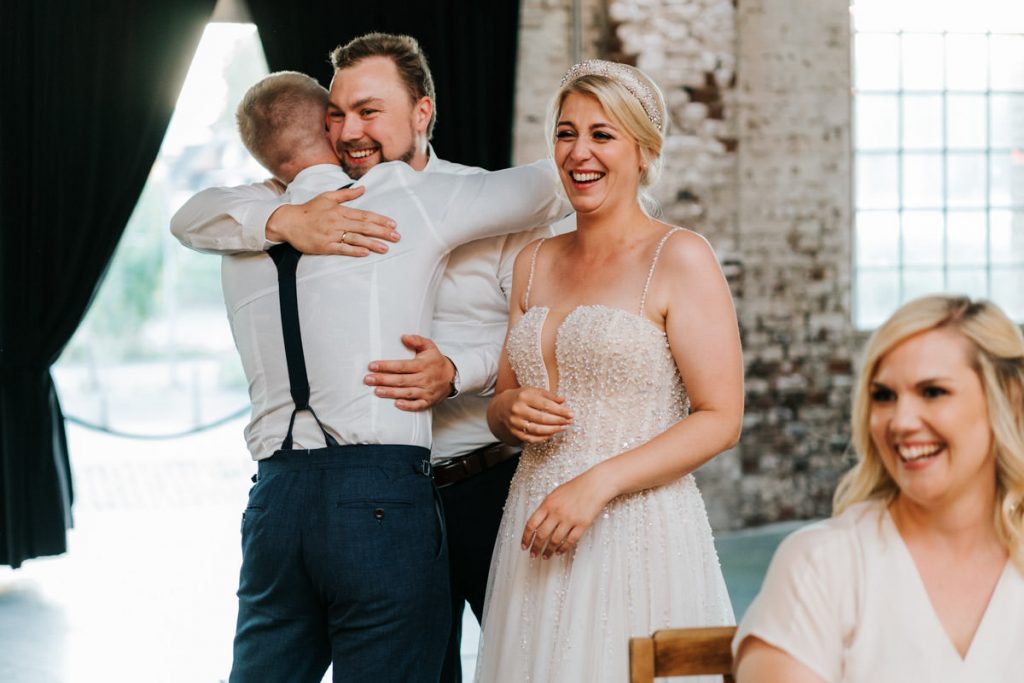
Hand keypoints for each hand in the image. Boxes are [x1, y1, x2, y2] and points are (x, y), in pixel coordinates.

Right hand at [266, 186, 399, 255]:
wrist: (288, 222)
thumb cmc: (309, 210)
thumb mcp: (327, 197)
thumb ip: (346, 194)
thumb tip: (363, 189)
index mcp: (340, 210)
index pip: (364, 215)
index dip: (380, 220)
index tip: (393, 224)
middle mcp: (337, 222)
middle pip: (364, 227)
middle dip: (382, 232)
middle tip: (397, 237)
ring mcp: (331, 234)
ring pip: (355, 239)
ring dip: (372, 244)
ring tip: (386, 248)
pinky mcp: (324, 246)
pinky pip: (341, 248)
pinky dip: (354, 250)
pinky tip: (365, 253)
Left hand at [365, 335, 454, 410]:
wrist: (452, 377)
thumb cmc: (435, 361)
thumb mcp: (429, 347)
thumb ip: (417, 340)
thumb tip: (403, 337)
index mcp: (422, 365)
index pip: (402, 366)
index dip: (386, 366)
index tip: (372, 365)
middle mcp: (424, 378)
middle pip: (401, 380)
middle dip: (383, 379)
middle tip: (368, 379)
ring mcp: (426, 391)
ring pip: (406, 392)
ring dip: (391, 392)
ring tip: (376, 391)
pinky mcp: (428, 401)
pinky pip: (418, 405)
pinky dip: (408, 406)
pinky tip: (396, 404)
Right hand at [490, 386, 572, 443]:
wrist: (500, 406)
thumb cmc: (520, 397)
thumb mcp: (533, 391)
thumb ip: (548, 396)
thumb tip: (563, 401)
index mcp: (524, 397)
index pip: (545, 405)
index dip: (560, 410)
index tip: (571, 414)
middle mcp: (518, 410)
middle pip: (542, 418)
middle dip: (558, 421)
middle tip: (569, 422)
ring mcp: (515, 422)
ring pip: (536, 430)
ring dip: (552, 430)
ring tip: (563, 428)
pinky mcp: (514, 432)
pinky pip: (530, 438)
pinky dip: (542, 438)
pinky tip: (551, 435)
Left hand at [521, 467, 616, 558]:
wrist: (595, 485)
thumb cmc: (575, 487)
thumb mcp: (555, 494)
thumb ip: (545, 507)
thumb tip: (537, 523)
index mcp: (547, 504)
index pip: (531, 524)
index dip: (526, 537)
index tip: (524, 546)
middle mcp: (556, 513)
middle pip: (541, 535)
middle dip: (535, 547)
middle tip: (533, 555)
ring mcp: (569, 519)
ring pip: (555, 541)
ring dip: (548, 551)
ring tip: (545, 556)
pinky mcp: (582, 525)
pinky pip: (570, 541)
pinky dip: (563, 549)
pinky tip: (559, 552)